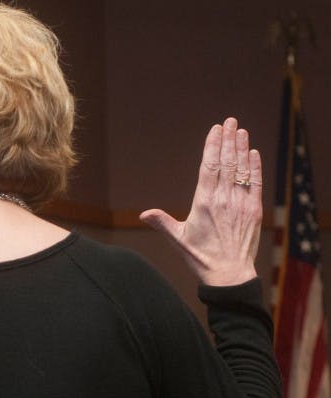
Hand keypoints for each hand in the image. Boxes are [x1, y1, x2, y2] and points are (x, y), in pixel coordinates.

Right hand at [140, 117, 262, 285]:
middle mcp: (223, 199)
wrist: (229, 275)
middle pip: (226, 163)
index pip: (209, 167)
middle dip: (228, 140)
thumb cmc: (200, 257)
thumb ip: (162, 222)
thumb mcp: (178, 239)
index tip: (215, 129)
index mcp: (203, 203)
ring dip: (241, 148)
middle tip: (230, 121)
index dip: (213, 145)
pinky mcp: (254, 211)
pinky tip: (253, 153)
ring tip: (241, 131)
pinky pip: (255, 183)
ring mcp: (241, 204)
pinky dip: (254, 167)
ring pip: (241, 170)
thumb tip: (144, 213)